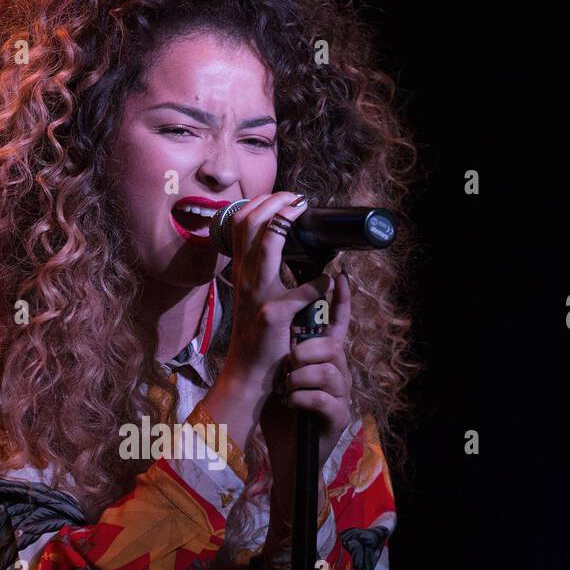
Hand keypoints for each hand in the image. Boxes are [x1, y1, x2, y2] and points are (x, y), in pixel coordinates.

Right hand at [220, 191, 332, 397]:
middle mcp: (245, 278)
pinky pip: (301, 292)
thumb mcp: (252, 295)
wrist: (248, 372)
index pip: (241, 223)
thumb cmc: (256, 334)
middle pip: (251, 224)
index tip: (285, 197)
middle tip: (298, 198)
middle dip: (276, 202)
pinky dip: (318, 283)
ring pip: (267, 246)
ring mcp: (257, 295)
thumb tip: (278, 245)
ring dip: (287, 223)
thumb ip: (261, 270)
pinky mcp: (274, 316)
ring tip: (304, 213)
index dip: (262, 203)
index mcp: (241, 271)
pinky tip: (328, 281)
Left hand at [260, 270, 353, 534]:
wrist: (281, 454)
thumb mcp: (279, 374)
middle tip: (287, 363)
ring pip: (328, 371)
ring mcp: (341, 396)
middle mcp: (337, 373)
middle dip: (306, 350)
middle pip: (332, 346)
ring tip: (284, 389)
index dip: (341, 301)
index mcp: (323, 358)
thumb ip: (286, 347)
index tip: (340, 276)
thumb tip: (281, 312)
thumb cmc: (280, 412)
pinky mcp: (337, 418)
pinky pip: (324, 398)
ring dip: (300, 378)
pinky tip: (289, 404)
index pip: (338, 324)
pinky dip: (301, 399)